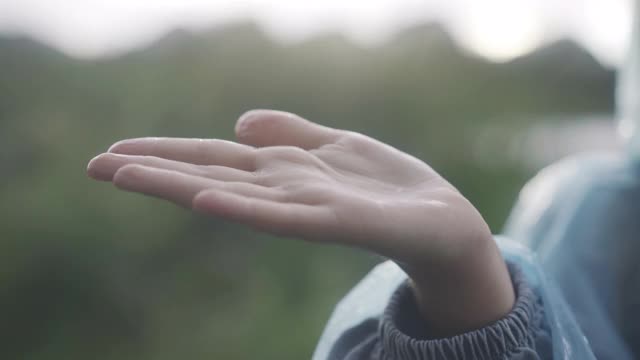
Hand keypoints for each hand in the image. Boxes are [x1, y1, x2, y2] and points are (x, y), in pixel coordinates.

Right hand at [87, 110, 513, 335]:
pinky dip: (247, 208)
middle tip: (93, 166)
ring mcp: (309, 206)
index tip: (112, 152)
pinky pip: (287, 215)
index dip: (163, 154)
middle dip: (153, 170)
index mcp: (283, 169)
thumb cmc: (388, 187)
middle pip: (209, 174)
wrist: (444, 222)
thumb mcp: (336, 146)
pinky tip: (210, 199)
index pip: (211, 159)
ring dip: (181, 185)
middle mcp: (285, 189)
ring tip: (127, 175)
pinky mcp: (341, 219)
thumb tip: (238, 123)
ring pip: (235, 194)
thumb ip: (291, 133)